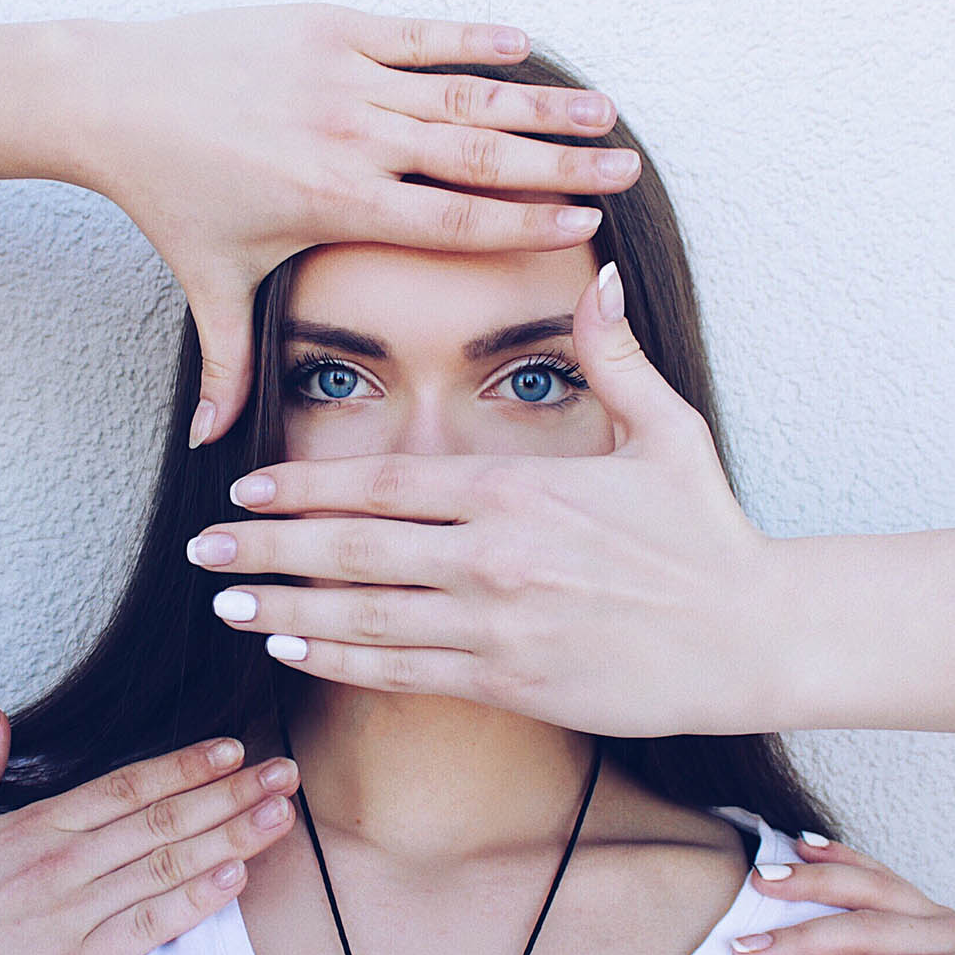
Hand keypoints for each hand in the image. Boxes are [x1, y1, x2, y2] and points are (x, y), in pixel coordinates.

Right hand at [0, 707, 299, 954]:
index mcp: (34, 826)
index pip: (128, 785)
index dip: (186, 766)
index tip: (232, 749)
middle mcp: (63, 860)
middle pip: (164, 818)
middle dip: (230, 792)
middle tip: (285, 773)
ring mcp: (74, 911)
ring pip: (168, 864)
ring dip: (231, 836)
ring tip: (280, 817)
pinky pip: (149, 924)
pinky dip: (196, 900)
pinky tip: (236, 878)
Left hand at [78, 4, 640, 446]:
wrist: (111, 97)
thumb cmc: (167, 197)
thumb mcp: (206, 287)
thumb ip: (229, 369)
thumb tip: (212, 453)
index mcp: (335, 205)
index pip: (454, 220)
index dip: (527, 222)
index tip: (587, 225)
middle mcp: (350, 138)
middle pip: (480, 156)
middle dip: (560, 165)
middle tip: (625, 169)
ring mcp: (342, 75)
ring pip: (462, 91)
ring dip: (538, 103)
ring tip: (603, 112)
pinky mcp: (327, 26)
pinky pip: (417, 32)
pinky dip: (472, 39)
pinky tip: (527, 46)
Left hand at [182, 262, 790, 735]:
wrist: (754, 634)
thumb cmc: (708, 533)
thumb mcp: (666, 430)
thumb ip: (614, 355)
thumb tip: (599, 271)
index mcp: (518, 489)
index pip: (383, 484)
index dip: (303, 491)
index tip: (244, 495)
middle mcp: (494, 555)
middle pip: (351, 551)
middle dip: (264, 552)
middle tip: (200, 554)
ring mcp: (497, 624)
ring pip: (364, 617)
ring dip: (285, 611)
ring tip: (225, 605)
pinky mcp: (512, 683)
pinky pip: (404, 673)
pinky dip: (341, 664)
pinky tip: (294, 654)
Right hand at [731, 836, 954, 954]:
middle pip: (871, 926)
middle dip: (801, 937)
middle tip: (743, 949)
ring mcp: (950, 919)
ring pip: (873, 888)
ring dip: (813, 882)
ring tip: (759, 882)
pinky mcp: (938, 914)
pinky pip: (883, 878)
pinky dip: (841, 859)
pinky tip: (801, 845)